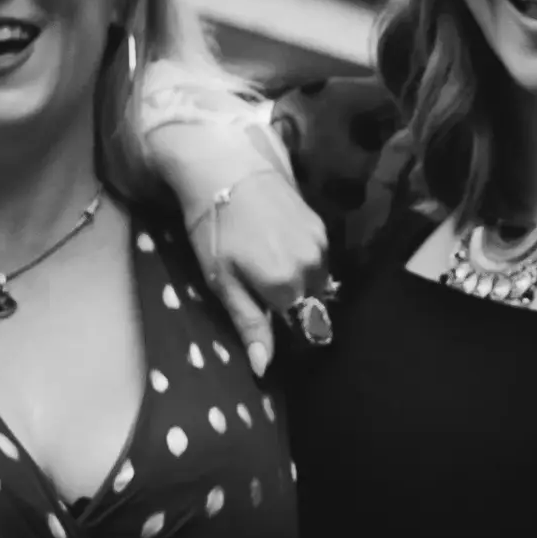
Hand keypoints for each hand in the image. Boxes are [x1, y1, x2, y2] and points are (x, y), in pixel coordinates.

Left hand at [179, 159, 334, 376]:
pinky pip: (318, 259)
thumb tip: (264, 369)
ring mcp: (321, 244)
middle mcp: (312, 267)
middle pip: (310, 307)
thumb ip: (249, 325)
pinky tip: (277, 248)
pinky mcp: (321, 226)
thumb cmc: (215, 227)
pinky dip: (302, 262)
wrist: (225, 168)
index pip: (300, 330)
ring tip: (266, 267)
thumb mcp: (222, 280)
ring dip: (298, 285)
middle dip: (291, 308)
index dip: (283, 332)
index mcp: (286, 286)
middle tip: (260, 292)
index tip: (266, 323)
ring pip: (317, 283)